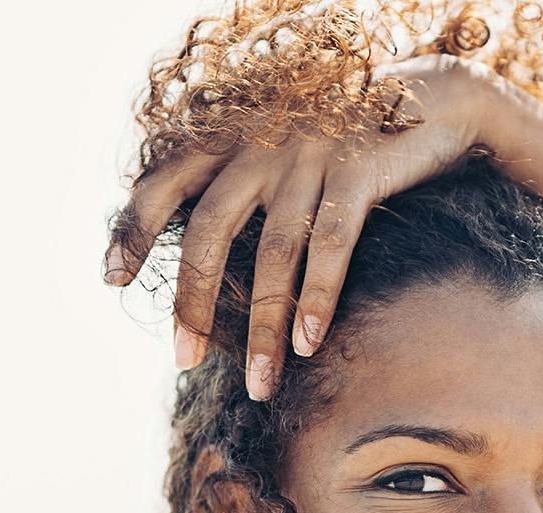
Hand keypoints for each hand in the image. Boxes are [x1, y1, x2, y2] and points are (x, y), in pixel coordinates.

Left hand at [102, 55, 501, 399]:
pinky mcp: (359, 168)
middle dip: (193, 301)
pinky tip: (308, 343)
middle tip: (184, 360)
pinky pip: (332, 243)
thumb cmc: (349, 143)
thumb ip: (243, 187)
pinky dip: (317, 298)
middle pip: (209, 229)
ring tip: (260, 384)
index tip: (111, 278)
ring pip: (273, 253)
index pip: (165, 182)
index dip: (133, 228)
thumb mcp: (283, 152)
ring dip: (263, 327)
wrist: (431, 98)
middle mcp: (262, 143)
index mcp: (234, 139)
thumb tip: (204, 259)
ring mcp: (310, 154)